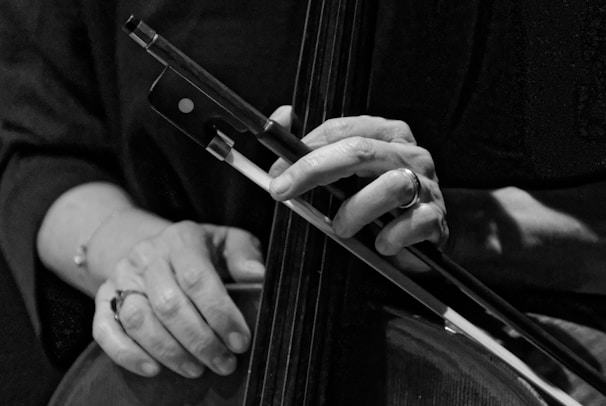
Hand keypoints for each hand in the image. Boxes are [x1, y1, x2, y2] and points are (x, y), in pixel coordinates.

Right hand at [92, 221, 263, 377]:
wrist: (154, 247)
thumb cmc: (200, 250)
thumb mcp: (227, 242)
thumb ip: (245, 255)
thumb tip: (257, 276)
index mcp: (182, 239)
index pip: (198, 278)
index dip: (220, 314)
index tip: (239, 341)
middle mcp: (147, 257)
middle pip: (169, 305)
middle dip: (200, 341)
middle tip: (223, 363)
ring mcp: (122, 278)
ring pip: (138, 320)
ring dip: (169, 352)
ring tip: (196, 369)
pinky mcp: (103, 299)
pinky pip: (105, 330)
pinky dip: (127, 354)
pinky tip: (153, 370)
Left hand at [268, 106, 447, 270]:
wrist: (420, 235)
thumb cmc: (377, 200)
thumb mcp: (346, 169)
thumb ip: (314, 144)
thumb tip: (281, 115)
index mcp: (388, 135)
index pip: (343, 130)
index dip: (306, 149)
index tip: (279, 172)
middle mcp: (411, 154)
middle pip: (360, 150)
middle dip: (315, 170)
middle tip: (285, 191)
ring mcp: (428, 185)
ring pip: (390, 186)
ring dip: (356, 210)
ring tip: (342, 228)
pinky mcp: (436, 218)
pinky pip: (413, 223)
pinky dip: (390, 237)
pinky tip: (380, 243)